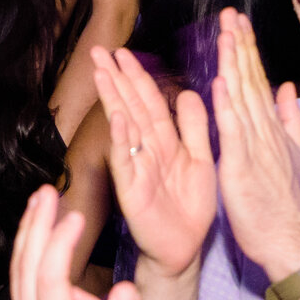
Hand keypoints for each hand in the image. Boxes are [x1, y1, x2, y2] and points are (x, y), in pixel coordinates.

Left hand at [10, 185, 157, 299]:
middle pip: (24, 269)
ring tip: (41, 201)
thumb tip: (122, 289)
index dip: (59, 243)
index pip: (49, 280)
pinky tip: (39, 232)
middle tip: (50, 191)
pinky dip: (27, 253)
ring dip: (27, 235)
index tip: (76, 216)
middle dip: (35, 226)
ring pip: (17, 275)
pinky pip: (21, 285)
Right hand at [92, 47, 216, 273]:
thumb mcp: (201, 159)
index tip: (123, 52)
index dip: (137, 76)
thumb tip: (189, 92)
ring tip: (102, 73)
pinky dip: (121, 139)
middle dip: (116, 78)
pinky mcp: (133, 189)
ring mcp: (137, 168)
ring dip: (113, 99)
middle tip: (99, 51)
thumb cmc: (191, 207)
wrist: (185, 248)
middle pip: (130, 106)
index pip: (149, 101)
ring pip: (124, 127)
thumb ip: (195, 127)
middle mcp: (147, 150)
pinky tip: (117, 117)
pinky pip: (126, 160)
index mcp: (165, 141)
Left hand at [206, 10, 299, 280]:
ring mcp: (256, 145)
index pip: (257, 81)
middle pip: (250, 80)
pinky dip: (228, 105)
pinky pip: (234, 131)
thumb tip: (288, 87)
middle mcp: (266, 130)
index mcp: (272, 127)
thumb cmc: (285, 203)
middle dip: (240, 45)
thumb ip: (290, 119)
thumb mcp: (293, 155)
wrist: (290, 239)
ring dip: (233, 63)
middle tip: (230, 12)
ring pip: (242, 97)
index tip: (237, 22)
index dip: (247, 50)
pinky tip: (220, 81)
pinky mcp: (244, 165)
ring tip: (225, 33)